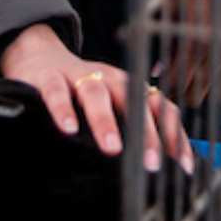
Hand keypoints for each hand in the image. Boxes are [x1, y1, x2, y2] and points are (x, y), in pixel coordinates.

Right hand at [0, 23, 193, 174]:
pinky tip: (68, 128)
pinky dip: (62, 109)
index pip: (160, 107)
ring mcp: (78, 76)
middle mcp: (108, 78)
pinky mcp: (48, 77)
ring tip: (112, 149)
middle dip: (146, 133)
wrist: (37, 55)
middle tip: (152, 164)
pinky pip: (56, 91)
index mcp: (128, 86)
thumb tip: (162, 165)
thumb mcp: (112, 103)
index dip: (174, 134)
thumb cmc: (80, 89)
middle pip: (133, 99)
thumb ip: (133, 126)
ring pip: (96, 94)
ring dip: (105, 121)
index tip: (184, 165)